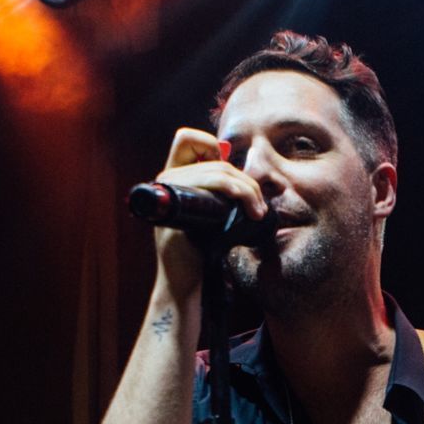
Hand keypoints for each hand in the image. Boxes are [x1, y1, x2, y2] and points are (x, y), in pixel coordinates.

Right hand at [151, 128, 267, 297]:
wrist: (184, 285)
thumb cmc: (199, 250)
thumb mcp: (207, 212)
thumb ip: (215, 188)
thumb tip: (240, 156)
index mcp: (171, 178)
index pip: (186, 139)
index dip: (210, 146)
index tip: (229, 177)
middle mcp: (165, 183)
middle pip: (215, 162)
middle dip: (246, 182)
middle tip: (258, 206)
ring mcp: (168, 199)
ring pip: (218, 172)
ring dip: (247, 189)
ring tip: (257, 212)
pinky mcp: (177, 216)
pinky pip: (212, 188)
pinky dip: (236, 192)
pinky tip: (248, 212)